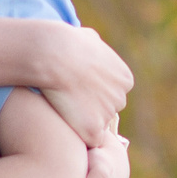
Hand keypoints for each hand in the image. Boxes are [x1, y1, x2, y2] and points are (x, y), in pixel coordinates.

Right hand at [0, 18, 133, 145]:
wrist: (52, 55)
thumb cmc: (66, 42)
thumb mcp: (88, 37)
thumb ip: (96, 47)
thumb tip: (93, 45)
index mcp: (124, 79)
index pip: (111, 93)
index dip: (92, 92)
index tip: (75, 87)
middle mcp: (121, 99)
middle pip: (106, 111)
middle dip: (89, 109)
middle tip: (65, 100)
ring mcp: (107, 116)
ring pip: (95, 126)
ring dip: (80, 121)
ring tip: (59, 108)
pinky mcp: (93, 131)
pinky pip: (87, 140)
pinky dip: (75, 134)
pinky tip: (61, 121)